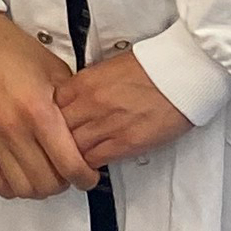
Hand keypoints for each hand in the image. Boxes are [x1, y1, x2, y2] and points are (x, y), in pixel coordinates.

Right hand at [0, 10, 94, 199]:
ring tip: (47, 174)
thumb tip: (88, 129)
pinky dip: (12, 187)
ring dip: (40, 188)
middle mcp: (14, 129)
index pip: (69, 165)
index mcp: (38, 111)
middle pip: (48, 183)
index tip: (89, 175)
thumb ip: (72, 104)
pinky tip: (22, 175)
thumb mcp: (54, 70)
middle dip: (66, 183)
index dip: (86, 178)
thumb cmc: (10, 49)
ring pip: (23, 188)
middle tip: (70, 172)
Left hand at [55, 44, 195, 169]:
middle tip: (57, 146)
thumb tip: (72, 99)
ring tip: (72, 157)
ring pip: (72, 148)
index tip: (50, 125)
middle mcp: (91, 103)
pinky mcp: (126, 142)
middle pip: (56, 130)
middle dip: (55, 139)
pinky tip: (90, 162)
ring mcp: (107, 124)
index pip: (48, 106)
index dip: (48, 119)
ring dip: (71, 154)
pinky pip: (94, 159)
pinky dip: (89, 163)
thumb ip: (86, 85)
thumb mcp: (108, 68)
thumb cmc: (152, 67)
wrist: (182, 72)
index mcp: (85, 82)